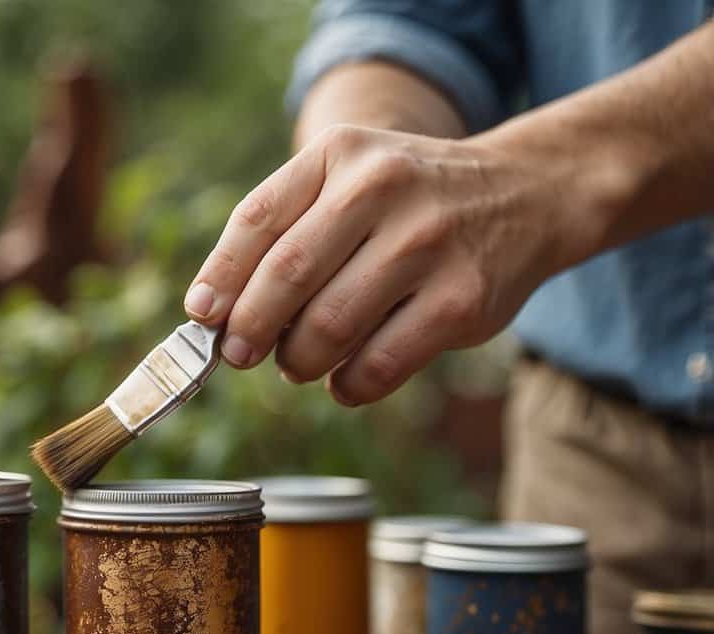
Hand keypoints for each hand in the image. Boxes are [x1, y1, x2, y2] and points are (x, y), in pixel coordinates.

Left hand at [183, 124, 575, 405]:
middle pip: (287, 275)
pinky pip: (377, 364)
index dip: (219, 275)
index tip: (201, 315)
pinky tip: (343, 380)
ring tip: (298, 362)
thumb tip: (215, 313)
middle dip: (249, 328)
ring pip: (329, 326)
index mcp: (340, 153)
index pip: (257, 217)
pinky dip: (347, 386)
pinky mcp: (461, 300)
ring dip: (298, 360)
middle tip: (238, 355)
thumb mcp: (348, 179)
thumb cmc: (408, 201)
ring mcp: (427, 242)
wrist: (526, 193)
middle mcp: (382, 187)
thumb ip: (285, 229)